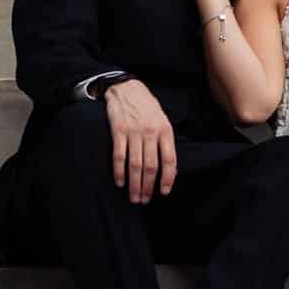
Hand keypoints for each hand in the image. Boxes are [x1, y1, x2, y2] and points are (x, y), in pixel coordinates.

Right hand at [104, 78, 176, 203]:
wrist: (127, 88)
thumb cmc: (146, 106)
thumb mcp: (162, 118)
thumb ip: (165, 140)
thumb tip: (168, 166)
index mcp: (165, 129)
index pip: (169, 159)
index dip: (167, 178)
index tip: (164, 192)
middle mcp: (150, 132)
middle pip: (151, 166)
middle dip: (148, 186)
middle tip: (145, 200)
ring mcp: (134, 132)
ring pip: (135, 165)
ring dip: (134, 184)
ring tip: (134, 197)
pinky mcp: (118, 131)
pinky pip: (119, 156)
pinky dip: (119, 172)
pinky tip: (119, 182)